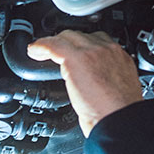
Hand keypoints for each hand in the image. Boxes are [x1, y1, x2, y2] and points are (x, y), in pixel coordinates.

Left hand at [27, 30, 143, 135]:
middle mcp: (107, 50)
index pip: (98, 40)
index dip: (82, 46)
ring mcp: (91, 52)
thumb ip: (106, 79)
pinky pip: (53, 45)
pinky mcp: (76, 59)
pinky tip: (34, 51)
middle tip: (56, 54)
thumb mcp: (118, 89)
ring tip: (42, 52)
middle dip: (67, 43)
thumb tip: (94, 83)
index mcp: (119, 57)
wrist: (118, 118)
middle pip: (81, 36)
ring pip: (67, 37)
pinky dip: (41, 46)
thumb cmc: (118, 113)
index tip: (75, 53)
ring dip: (54, 44)